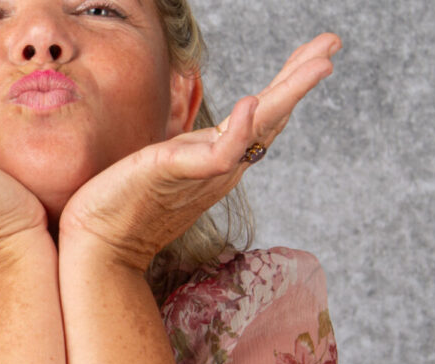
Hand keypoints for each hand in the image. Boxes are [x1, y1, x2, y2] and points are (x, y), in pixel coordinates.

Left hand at [57, 33, 341, 270]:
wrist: (101, 245)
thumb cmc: (125, 206)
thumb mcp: (167, 164)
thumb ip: (192, 150)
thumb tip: (206, 134)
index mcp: (220, 157)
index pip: (265, 113)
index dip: (291, 81)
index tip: (321, 52)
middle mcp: (222, 164)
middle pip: (273, 114)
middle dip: (303, 76)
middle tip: (332, 46)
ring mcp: (205, 171)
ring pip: (259, 129)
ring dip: (289, 94)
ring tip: (319, 66)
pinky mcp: (178, 174)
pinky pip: (218, 155)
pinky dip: (239, 131)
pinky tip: (252, 103)